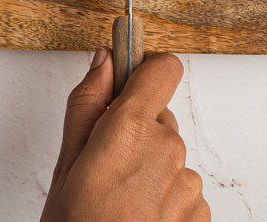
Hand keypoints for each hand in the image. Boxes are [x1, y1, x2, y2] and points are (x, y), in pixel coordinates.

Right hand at [42, 50, 209, 221]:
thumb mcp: (65, 166)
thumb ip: (87, 105)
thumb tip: (103, 60)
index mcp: (132, 129)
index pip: (162, 68)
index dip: (143, 72)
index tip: (126, 84)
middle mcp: (168, 150)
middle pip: (160, 119)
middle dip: (135, 134)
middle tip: (104, 169)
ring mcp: (188, 185)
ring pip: (170, 158)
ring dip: (149, 172)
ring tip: (118, 203)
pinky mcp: (201, 214)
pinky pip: (182, 191)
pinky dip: (163, 201)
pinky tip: (136, 219)